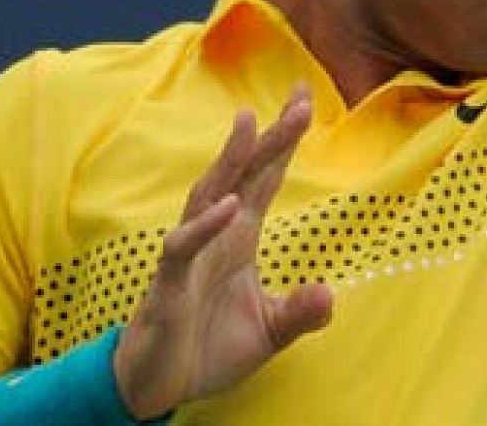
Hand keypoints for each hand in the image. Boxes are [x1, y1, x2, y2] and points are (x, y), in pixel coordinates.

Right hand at [112, 86, 330, 419]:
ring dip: (229, 160)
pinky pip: (184, 247)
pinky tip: (228, 204)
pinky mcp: (170, 285)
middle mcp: (216, 234)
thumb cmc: (208, 348)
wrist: (158, 388)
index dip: (283, 141)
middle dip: (270, 138)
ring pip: (208, 195)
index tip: (304, 100)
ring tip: (250, 123)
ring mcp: (191, 256)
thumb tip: (328, 294)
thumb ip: (300, 313)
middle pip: (244, 175)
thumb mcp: (269, 332)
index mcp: (240, 236)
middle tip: (299, 100)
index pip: (265, 178)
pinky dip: (205, 225)